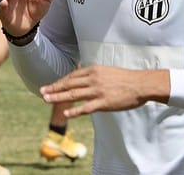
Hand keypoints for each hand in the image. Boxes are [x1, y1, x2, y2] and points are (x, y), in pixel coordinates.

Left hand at [40, 65, 169, 116]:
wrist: (141, 84)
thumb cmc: (126, 78)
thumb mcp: (108, 71)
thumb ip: (95, 75)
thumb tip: (84, 79)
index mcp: (94, 70)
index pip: (72, 76)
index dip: (60, 82)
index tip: (51, 86)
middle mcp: (93, 79)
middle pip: (69, 84)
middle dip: (54, 88)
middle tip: (42, 92)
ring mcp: (98, 91)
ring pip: (73, 95)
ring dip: (58, 97)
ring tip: (46, 100)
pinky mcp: (104, 102)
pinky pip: (86, 107)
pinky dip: (74, 111)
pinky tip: (65, 113)